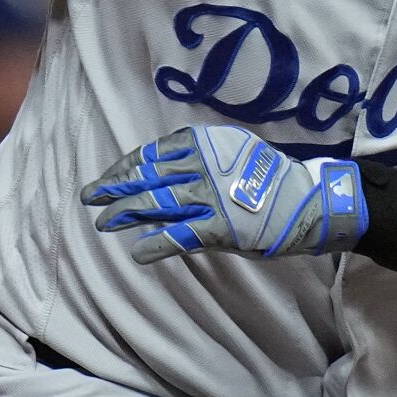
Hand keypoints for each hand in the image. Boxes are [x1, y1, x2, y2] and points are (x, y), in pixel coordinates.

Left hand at [81, 125, 364, 264]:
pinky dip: (156, 244)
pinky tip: (138, 252)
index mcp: (205, 144)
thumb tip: (161, 167)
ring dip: (126, 214)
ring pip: (157, 203)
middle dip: (115, 188)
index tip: (108, 178)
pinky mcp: (220, 227)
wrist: (307, 201)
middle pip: (148, 177)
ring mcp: (211, 196)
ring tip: (103, 223)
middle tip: (89, 197)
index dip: (125, 167)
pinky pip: (179, 235)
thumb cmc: (269, 179)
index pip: (152, 154)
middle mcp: (204, 166)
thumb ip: (199, 156)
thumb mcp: (233, 152)